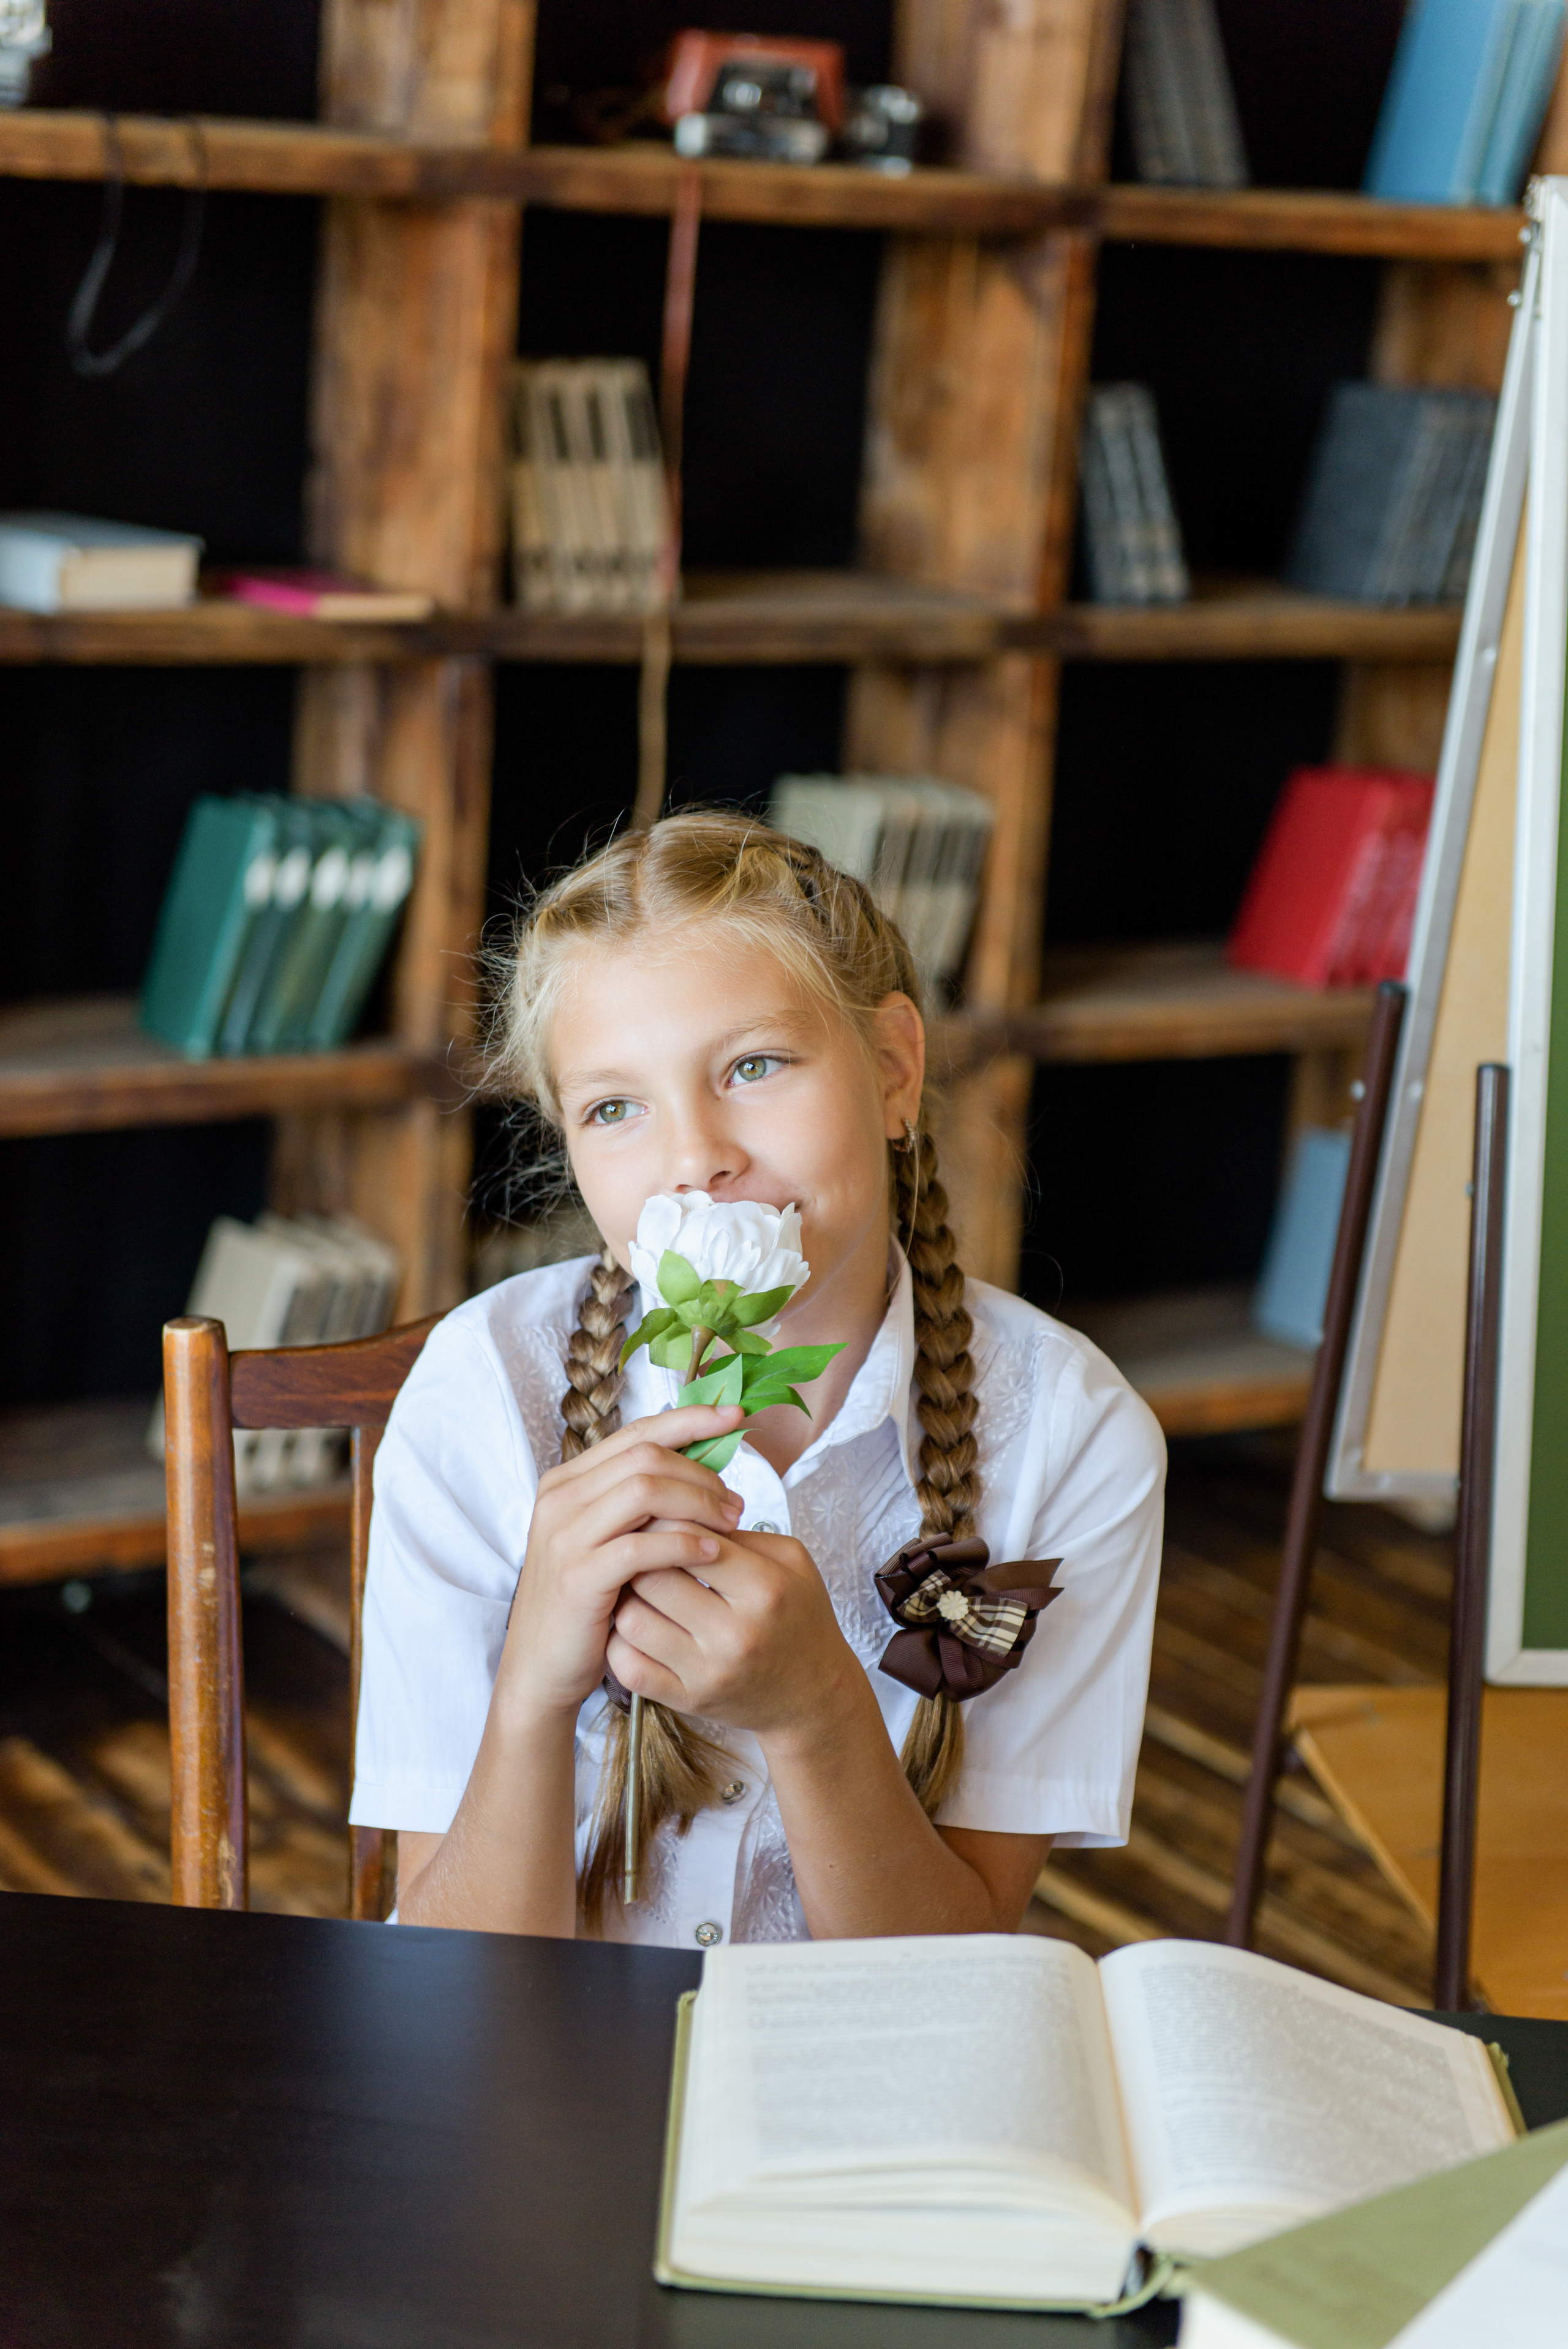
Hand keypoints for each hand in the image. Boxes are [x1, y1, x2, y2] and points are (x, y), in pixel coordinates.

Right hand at [499, 1405, 745, 1722]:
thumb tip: (702, 1469)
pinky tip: (712, 1553)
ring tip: (731, 1524)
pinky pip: (641, 1545)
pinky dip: (684, 1544)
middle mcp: (560, 1498)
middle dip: (701, 1472)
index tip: (735, 1417)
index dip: (690, 1420)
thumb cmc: (587, 1603)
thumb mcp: (608, 1540)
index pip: (636, 1433)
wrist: (542, 1667)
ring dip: (698, 1502)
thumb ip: (639, 1503)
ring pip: (644, 1489)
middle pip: (645, 1456)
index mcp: (568, 1481)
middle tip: (736, 1502)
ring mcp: (565, 1535)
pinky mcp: (578, 1576)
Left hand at [606, 1527, 860, 1743]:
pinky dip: (619, 1644)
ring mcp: (708, 1672)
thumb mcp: (793, 1562)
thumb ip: (741, 1534)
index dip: (665, 1523)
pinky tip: (637, 1629)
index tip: (663, 1524)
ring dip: (626, 1599)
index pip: (687, 1539)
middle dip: (640, 1558)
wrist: (814, 1694)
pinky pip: (628, 1668)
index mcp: (764, 1589)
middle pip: (651, 1578)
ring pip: (632, 1620)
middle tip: (642, 1555)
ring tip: (639, 1591)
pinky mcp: (688, 1700)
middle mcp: (735, 1633)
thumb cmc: (800, 1617)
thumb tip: (685, 1514)